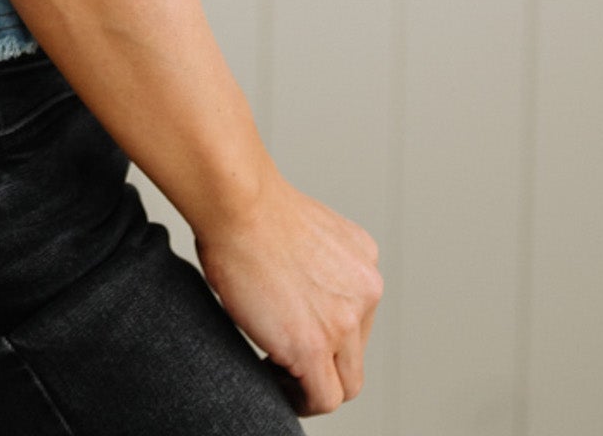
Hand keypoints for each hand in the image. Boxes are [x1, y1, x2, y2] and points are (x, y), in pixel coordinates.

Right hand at [191, 165, 382, 415]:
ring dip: (313, 385)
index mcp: (363, 259)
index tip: (297, 330)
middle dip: (323, 361)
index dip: (327, 332)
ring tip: (280, 374)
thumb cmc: (248, 206)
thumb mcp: (304, 231)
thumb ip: (316, 264)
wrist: (236, 202)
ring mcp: (343, 322)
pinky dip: (300, 401)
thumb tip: (297, 292)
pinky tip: (274, 382)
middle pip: (356, 353)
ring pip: (345, 383)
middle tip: (287, 359)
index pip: (359, 317)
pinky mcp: (313, 347)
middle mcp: (365, 290)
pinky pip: (321, 398)